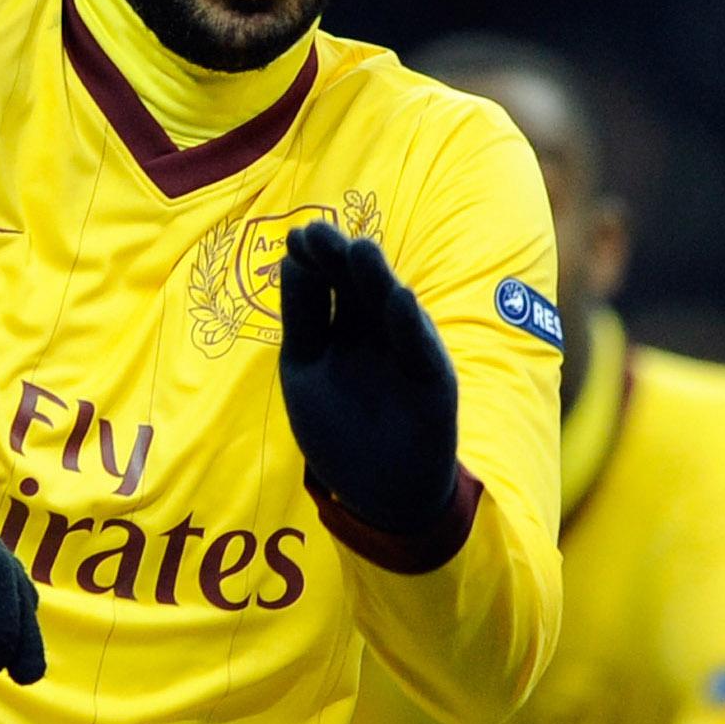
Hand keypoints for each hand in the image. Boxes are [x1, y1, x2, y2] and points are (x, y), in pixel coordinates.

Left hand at [279, 223, 460, 538]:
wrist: (379, 492)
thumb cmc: (338, 429)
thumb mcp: (305, 369)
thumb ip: (303, 318)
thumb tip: (291, 259)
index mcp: (341, 331)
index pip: (327, 288)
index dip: (313, 263)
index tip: (297, 237)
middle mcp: (374, 336)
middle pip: (356, 290)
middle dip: (339, 261)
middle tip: (319, 231)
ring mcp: (404, 356)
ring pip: (389, 311)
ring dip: (376, 280)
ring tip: (361, 248)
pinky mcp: (433, 382)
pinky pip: (421, 350)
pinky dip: (410, 325)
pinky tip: (400, 298)